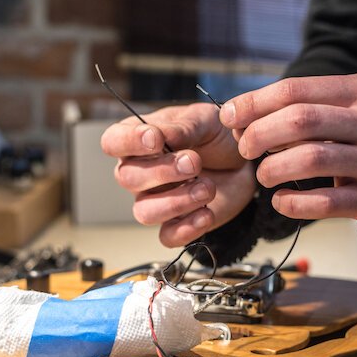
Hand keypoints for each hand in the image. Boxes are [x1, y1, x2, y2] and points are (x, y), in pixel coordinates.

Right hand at [101, 103, 256, 246]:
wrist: (243, 163)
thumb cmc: (217, 137)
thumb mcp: (204, 120)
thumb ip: (181, 127)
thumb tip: (160, 134)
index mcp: (139, 140)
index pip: (113, 142)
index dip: (128, 142)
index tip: (156, 139)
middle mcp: (141, 172)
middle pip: (128, 178)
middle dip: (162, 171)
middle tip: (194, 162)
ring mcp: (156, 200)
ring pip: (144, 212)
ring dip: (176, 201)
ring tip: (206, 188)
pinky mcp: (177, 223)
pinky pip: (167, 236)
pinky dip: (186, 229)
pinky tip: (206, 214)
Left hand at [219, 74, 356, 229]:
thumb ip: (314, 106)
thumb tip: (248, 115)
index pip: (297, 90)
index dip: (255, 102)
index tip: (231, 116)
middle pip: (300, 121)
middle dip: (259, 134)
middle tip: (245, 148)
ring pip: (310, 160)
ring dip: (272, 169)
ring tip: (262, 176)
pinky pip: (324, 203)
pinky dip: (293, 203)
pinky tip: (280, 201)